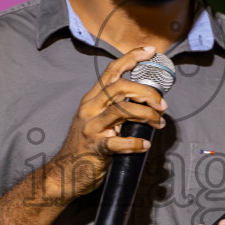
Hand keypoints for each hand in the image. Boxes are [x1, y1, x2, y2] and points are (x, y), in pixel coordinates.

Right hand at [50, 45, 167, 198]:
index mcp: (92, 99)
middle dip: (146, 92)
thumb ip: (116, 108)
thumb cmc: (86, 146)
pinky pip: (118, 142)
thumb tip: (147, 101)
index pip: (112, 71)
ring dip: (146, 115)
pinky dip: (135, 143)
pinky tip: (145, 145)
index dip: (132, 58)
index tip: (151, 51)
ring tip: (158, 123)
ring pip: (122, 110)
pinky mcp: (96, 148)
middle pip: (120, 87)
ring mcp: (91, 128)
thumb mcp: (97, 120)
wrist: (63, 173)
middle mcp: (90, 109)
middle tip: (162, 105)